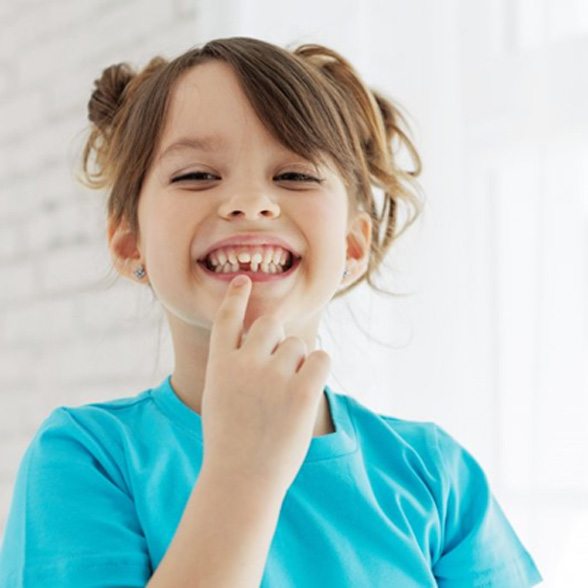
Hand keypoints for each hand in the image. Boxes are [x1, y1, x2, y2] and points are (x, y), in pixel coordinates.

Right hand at [200, 275, 330, 491]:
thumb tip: (272, 344)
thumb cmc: (231, 442)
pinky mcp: (301, 390)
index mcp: (220, 364)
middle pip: (271, 325)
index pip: (228, 319)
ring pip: (299, 345)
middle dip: (279, 338)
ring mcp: (273, 375)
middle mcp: (245, 362)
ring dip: (299, 361)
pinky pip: (321, 358)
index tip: (244, 281)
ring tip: (288, 394)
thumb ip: (237, 368)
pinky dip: (319, 369)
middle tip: (281, 364)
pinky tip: (309, 388)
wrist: (241, 480)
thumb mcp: (220, 398)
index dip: (236, 297)